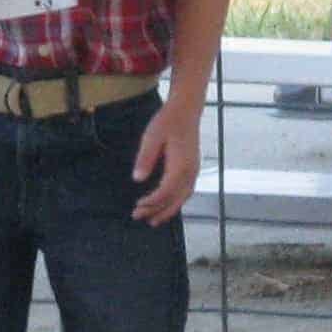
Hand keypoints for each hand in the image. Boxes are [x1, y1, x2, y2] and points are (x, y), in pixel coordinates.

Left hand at [130, 100, 200, 225]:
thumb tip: (137, 179)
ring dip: (167, 210)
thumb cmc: (167, 122)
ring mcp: (194, 171)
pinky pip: (186, 192)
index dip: (152, 202)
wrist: (185, 111)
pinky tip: (165, 206)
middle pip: (175, 199)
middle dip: (157, 210)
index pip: (166, 191)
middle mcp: (190, 171)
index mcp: (181, 165)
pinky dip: (175, 202)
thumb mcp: (151, 137)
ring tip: (152, 221)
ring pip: (183, 198)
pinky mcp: (192, 169)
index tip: (137, 206)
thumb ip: (145, 158)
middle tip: (138, 217)